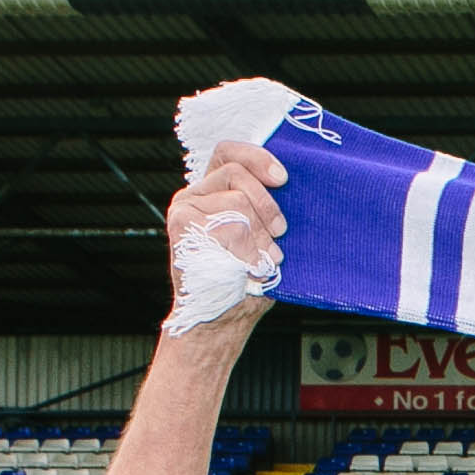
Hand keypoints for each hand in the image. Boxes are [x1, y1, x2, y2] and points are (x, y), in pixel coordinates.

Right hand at [162, 139, 287, 342]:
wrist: (219, 321)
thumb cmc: (248, 281)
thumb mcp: (264, 239)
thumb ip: (266, 211)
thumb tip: (292, 188)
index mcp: (213, 192)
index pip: (229, 153)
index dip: (257, 157)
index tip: (283, 179)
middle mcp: (194, 196)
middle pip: (239, 176)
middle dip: (268, 207)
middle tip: (280, 233)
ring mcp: (185, 209)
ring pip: (237, 204)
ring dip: (259, 236)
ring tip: (260, 260)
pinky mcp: (182, 226)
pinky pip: (231, 227)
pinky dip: (249, 251)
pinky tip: (247, 269)